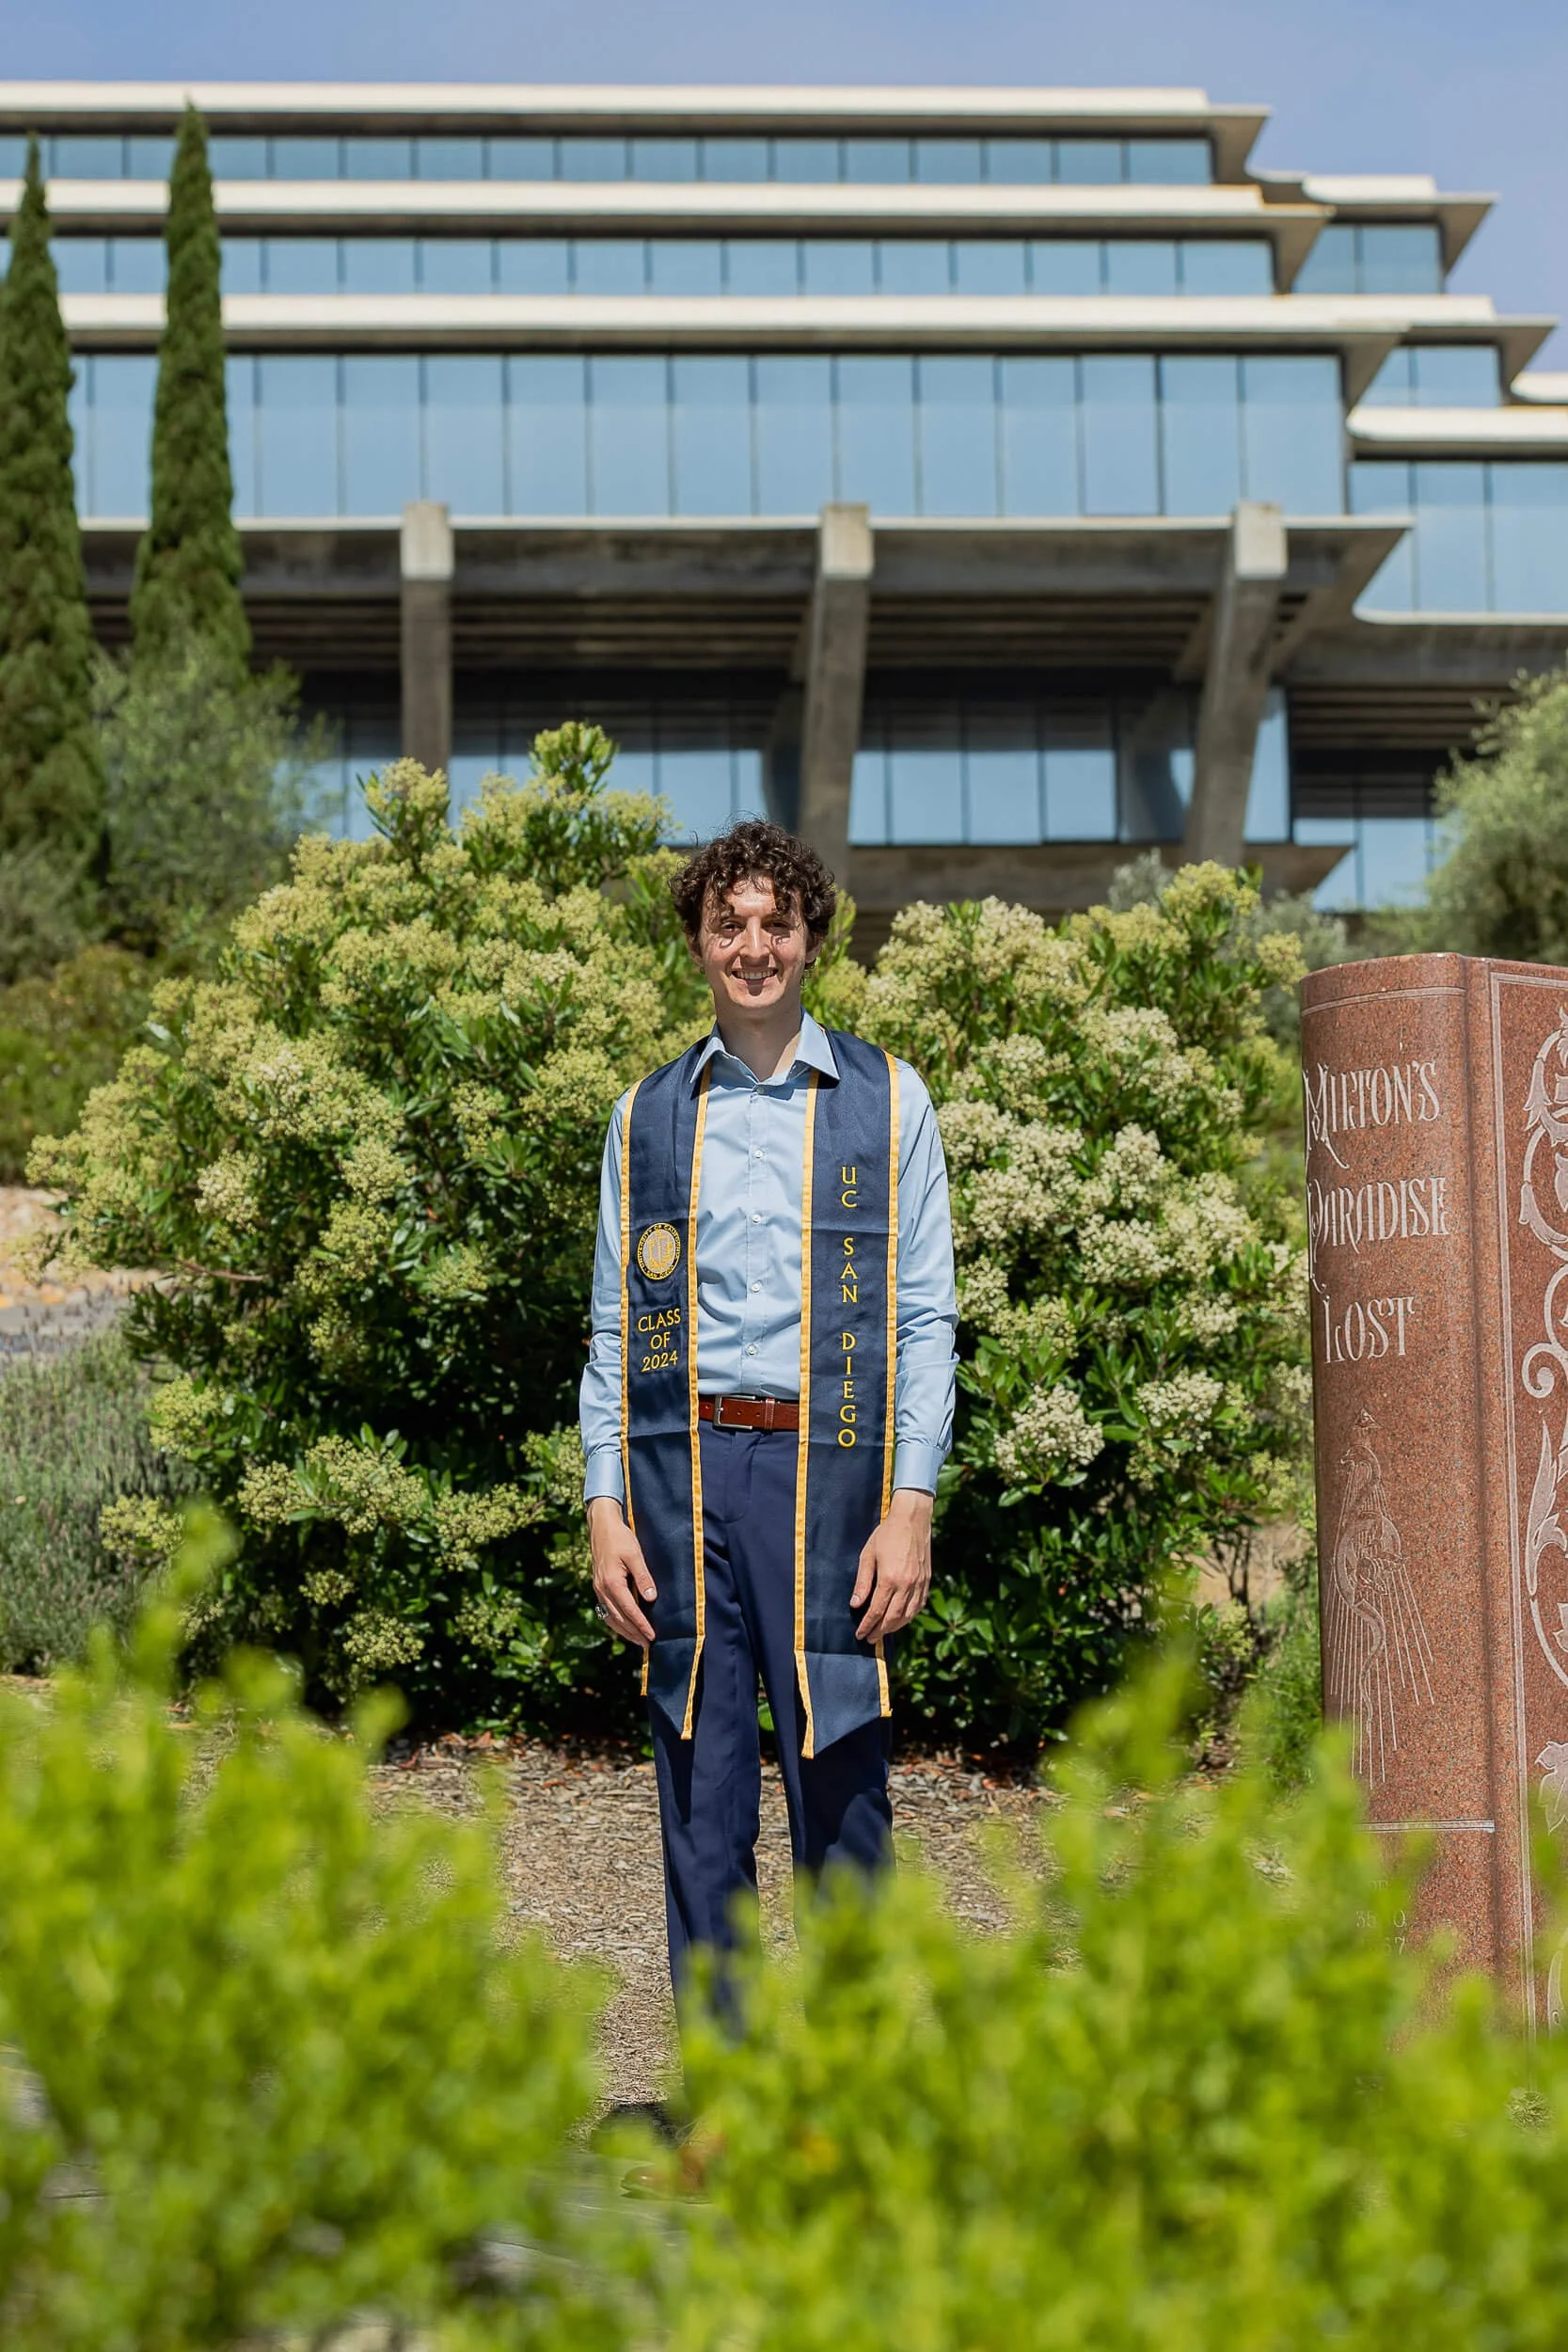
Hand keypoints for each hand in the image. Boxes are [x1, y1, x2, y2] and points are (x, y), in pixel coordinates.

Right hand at [588, 1498, 657, 1645]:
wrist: (601, 1526)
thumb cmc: (620, 1538)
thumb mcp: (635, 1554)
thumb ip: (643, 1577)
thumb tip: (651, 1598)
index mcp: (612, 1582)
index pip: (629, 1610)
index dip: (641, 1625)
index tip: (652, 1636)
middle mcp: (602, 1589)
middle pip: (618, 1619)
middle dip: (633, 1633)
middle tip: (647, 1645)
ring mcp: (598, 1589)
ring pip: (610, 1617)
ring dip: (624, 1631)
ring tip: (637, 1640)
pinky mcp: (598, 1586)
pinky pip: (606, 1610)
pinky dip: (615, 1621)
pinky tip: (623, 1626)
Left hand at [850, 1489, 933, 1644]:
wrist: (913, 1519)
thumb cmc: (887, 1534)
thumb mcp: (868, 1555)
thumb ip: (863, 1582)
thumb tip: (855, 1605)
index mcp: (890, 1579)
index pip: (876, 1611)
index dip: (867, 1626)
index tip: (859, 1634)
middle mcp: (907, 1585)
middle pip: (893, 1618)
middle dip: (880, 1631)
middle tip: (869, 1638)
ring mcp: (919, 1583)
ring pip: (908, 1615)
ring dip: (895, 1627)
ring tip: (883, 1631)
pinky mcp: (927, 1580)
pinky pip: (919, 1605)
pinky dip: (910, 1616)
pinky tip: (902, 1618)